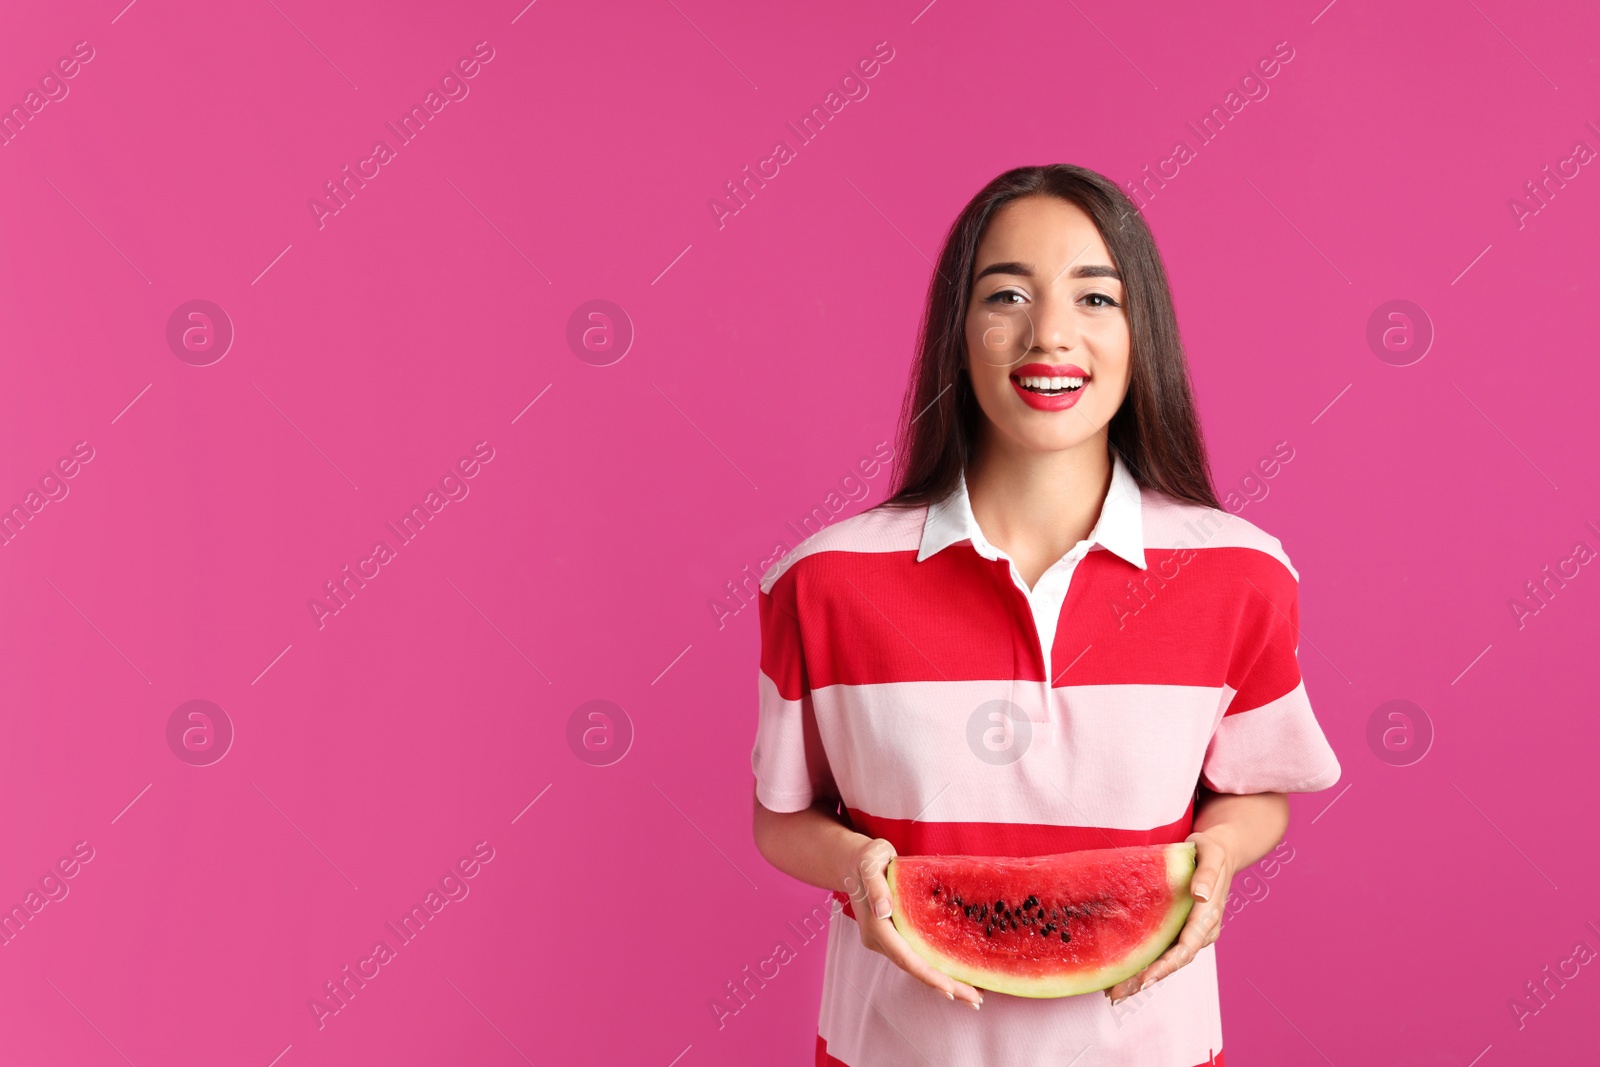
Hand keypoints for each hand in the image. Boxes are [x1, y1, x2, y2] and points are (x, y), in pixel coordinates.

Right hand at [844, 837, 984, 1008]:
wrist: (853, 862)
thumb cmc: (867, 858)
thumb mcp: (871, 861)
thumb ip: (876, 886)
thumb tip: (884, 911)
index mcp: (875, 926)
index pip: (905, 958)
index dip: (929, 975)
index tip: (952, 990)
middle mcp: (880, 940)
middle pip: (914, 969)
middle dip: (945, 986)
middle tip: (975, 1000)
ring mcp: (886, 941)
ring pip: (917, 967)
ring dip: (944, 981)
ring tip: (973, 992)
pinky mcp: (895, 937)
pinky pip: (918, 957)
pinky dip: (937, 967)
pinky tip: (957, 972)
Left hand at [1106, 830, 1231, 1004]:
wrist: (1221, 851)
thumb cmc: (1213, 851)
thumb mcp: (1210, 855)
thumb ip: (1207, 876)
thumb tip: (1201, 896)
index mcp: (1208, 918)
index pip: (1185, 948)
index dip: (1164, 966)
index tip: (1143, 980)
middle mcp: (1201, 932)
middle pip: (1172, 963)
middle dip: (1144, 980)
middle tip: (1116, 995)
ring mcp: (1191, 933)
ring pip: (1165, 961)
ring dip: (1141, 977)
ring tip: (1113, 992)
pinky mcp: (1180, 929)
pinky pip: (1162, 950)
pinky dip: (1144, 963)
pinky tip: (1121, 970)